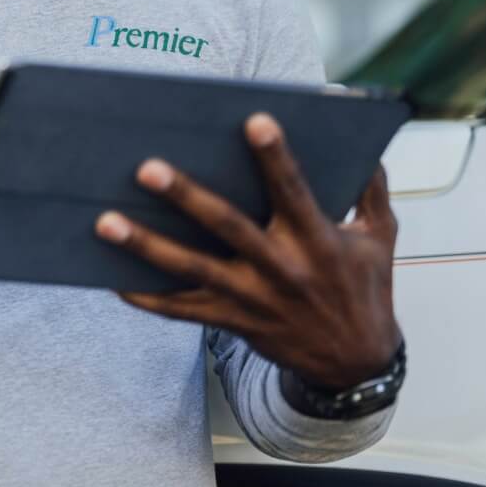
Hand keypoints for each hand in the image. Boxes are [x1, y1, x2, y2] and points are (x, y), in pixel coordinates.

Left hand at [94, 113, 399, 389]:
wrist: (358, 365)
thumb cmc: (366, 287)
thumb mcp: (380, 235)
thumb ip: (371, 184)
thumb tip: (364, 133)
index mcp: (318, 240)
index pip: (295, 191)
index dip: (276, 157)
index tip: (254, 121)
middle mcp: (282, 269)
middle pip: (228, 228)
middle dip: (186, 197)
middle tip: (147, 168)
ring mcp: (253, 299)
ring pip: (192, 270)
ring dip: (146, 246)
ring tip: (105, 222)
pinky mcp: (235, 322)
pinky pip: (182, 310)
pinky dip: (146, 296)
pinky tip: (111, 277)